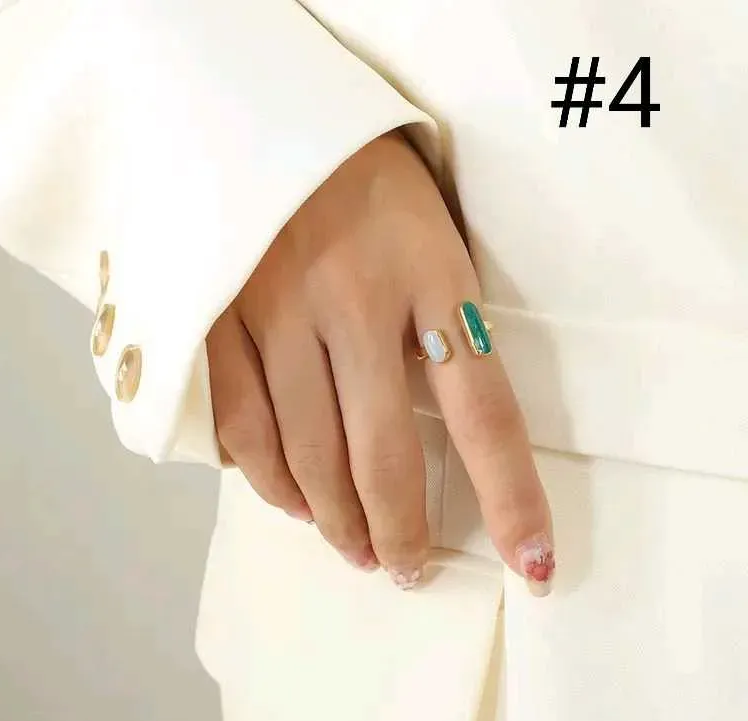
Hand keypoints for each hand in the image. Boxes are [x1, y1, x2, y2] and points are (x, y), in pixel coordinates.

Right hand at [206, 132, 553, 594]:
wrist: (267, 119)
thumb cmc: (371, 187)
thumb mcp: (433, 236)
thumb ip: (442, 326)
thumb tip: (439, 439)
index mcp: (430, 273)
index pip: (485, 410)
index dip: (510, 498)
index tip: (533, 565)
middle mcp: (354, 300)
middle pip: (384, 455)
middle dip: (400, 532)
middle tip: (406, 569)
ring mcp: (277, 310)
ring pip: (308, 454)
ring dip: (335, 520)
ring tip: (354, 549)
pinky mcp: (217, 316)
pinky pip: (241, 426)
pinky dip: (267, 480)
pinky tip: (290, 502)